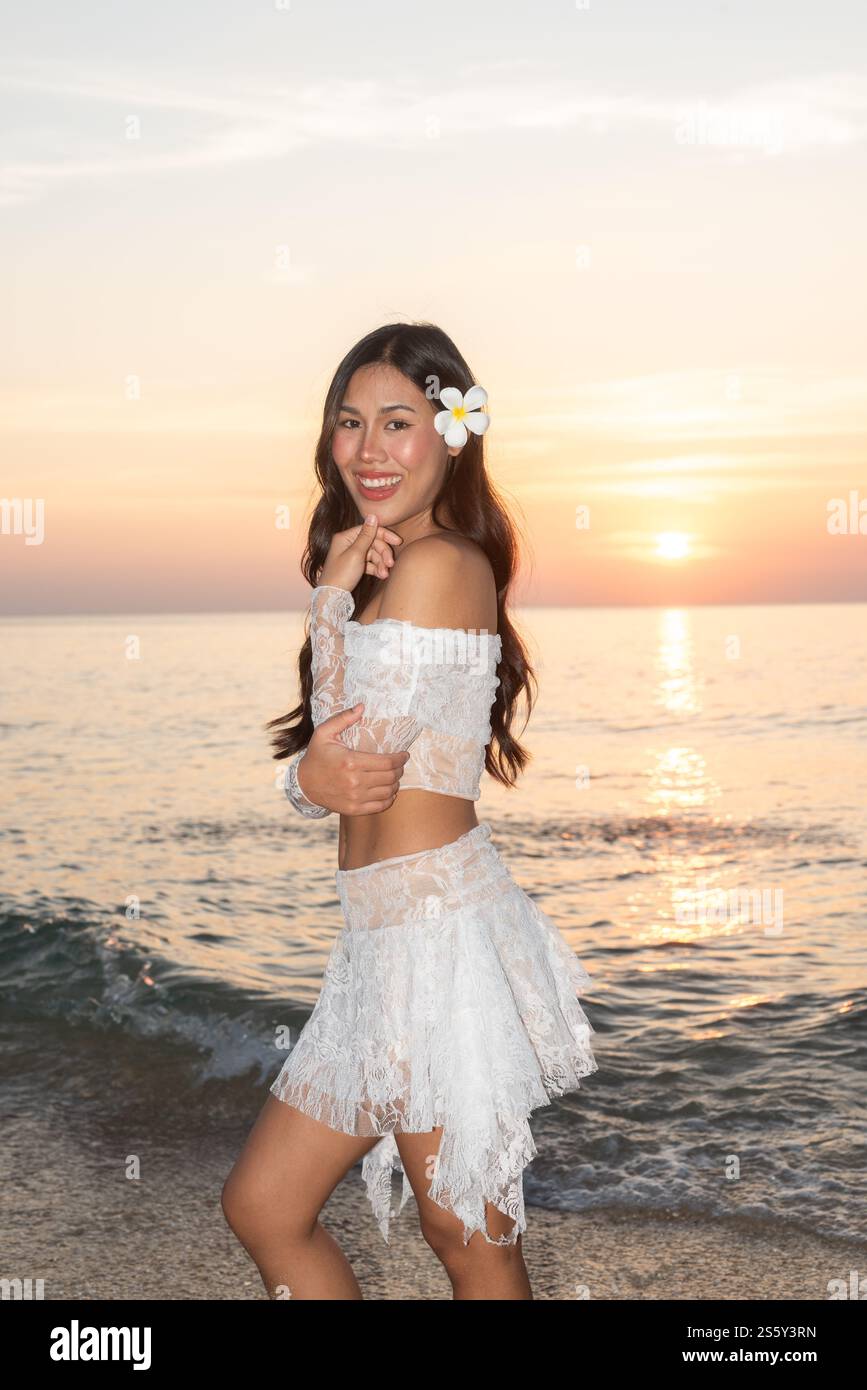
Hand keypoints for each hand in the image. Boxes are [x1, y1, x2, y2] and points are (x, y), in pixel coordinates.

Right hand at [297, 705, 411, 814]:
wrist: (304, 784)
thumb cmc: (316, 756)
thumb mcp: (324, 733)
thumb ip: (343, 718)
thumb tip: (361, 706)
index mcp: (350, 762)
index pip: (387, 762)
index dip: (400, 758)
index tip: (404, 754)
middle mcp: (354, 781)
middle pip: (391, 777)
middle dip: (400, 769)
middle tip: (400, 764)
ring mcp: (355, 798)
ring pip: (388, 792)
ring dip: (396, 783)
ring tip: (395, 775)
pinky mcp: (354, 809)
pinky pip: (380, 806)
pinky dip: (389, 799)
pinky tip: (389, 791)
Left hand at [319, 515, 402, 589]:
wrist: (331, 597)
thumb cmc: (341, 574)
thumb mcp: (356, 554)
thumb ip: (366, 535)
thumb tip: (373, 515)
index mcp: (345, 537)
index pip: (369, 530)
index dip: (384, 535)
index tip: (398, 542)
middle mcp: (347, 544)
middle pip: (373, 542)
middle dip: (383, 553)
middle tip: (391, 564)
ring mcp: (351, 555)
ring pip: (373, 554)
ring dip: (381, 563)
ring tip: (385, 574)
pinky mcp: (354, 566)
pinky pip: (369, 564)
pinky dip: (376, 569)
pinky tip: (382, 576)